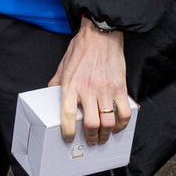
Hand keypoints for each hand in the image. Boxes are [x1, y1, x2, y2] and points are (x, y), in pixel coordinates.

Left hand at [48, 16, 130, 144]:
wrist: (101, 35)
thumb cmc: (81, 48)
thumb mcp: (63, 65)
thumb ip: (57, 81)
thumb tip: (51, 93)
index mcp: (71, 85)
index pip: (67, 115)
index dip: (68, 131)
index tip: (68, 138)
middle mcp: (88, 90)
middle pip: (91, 124)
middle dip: (91, 137)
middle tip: (90, 140)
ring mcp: (105, 90)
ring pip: (108, 122)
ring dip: (106, 134)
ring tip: (103, 136)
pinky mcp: (120, 88)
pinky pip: (124, 112)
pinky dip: (122, 124)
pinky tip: (117, 125)